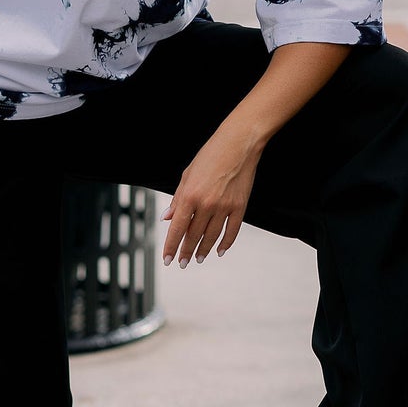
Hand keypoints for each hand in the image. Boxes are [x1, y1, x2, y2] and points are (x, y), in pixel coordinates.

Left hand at [161, 123, 260, 267]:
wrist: (238, 144)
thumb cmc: (210, 155)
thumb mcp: (187, 174)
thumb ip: (177, 198)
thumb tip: (167, 217)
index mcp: (190, 195)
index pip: (177, 228)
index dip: (171, 246)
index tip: (167, 258)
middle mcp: (206, 204)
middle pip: (194, 235)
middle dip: (186, 251)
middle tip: (182, 263)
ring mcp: (224, 207)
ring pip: (211, 237)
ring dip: (203, 250)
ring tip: (198, 258)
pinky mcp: (239, 206)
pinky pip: (232, 231)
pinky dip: (225, 243)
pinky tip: (219, 250)